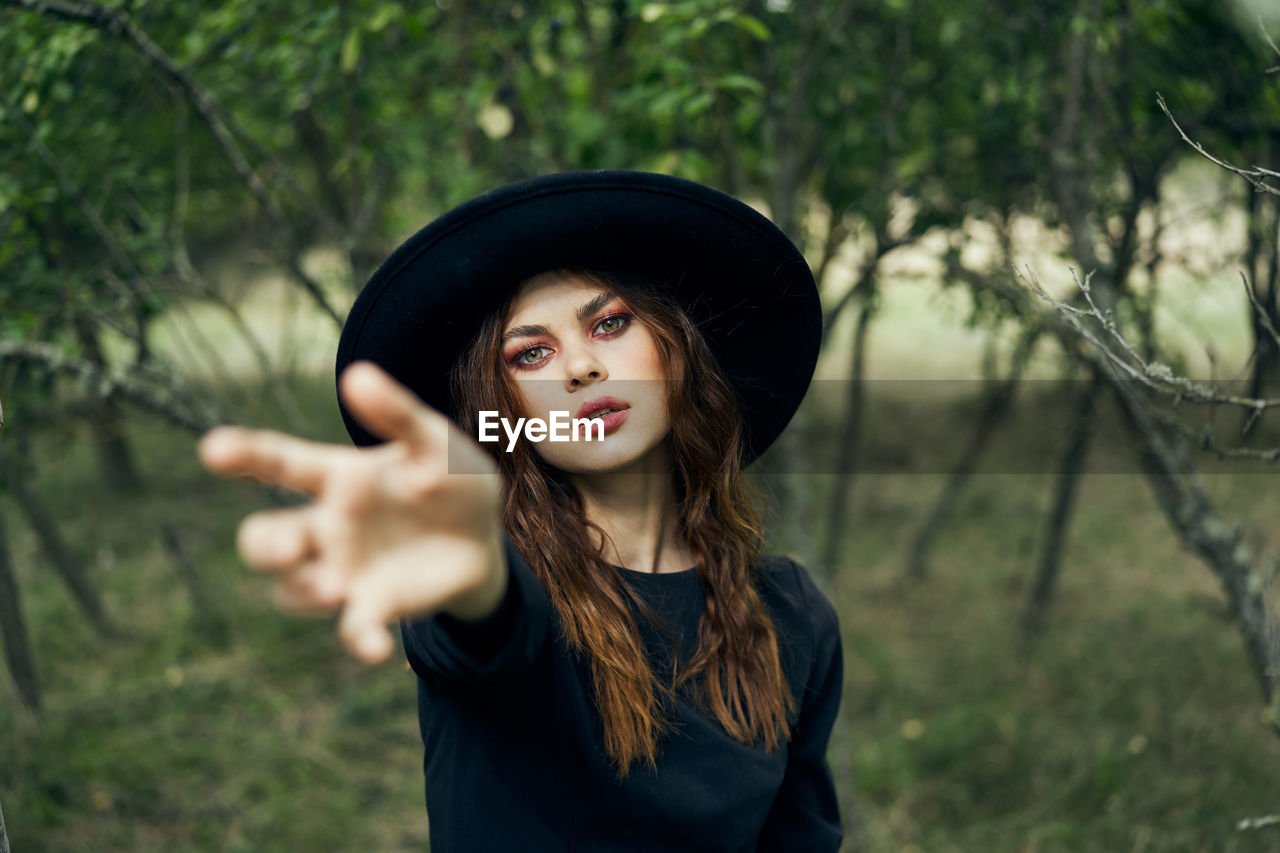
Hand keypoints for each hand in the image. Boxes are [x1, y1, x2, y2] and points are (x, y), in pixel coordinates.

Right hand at [198, 361, 505, 664]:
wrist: (485, 537)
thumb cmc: (450, 480)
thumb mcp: (435, 442)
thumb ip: (399, 414)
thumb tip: (356, 374)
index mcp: (338, 478)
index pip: (280, 464)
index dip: (245, 454)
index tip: (214, 449)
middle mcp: (328, 526)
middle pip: (267, 539)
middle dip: (264, 546)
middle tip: (284, 547)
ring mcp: (344, 569)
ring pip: (293, 588)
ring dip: (303, 591)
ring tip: (332, 587)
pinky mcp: (374, 605)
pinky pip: (351, 627)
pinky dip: (358, 638)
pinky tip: (373, 647)